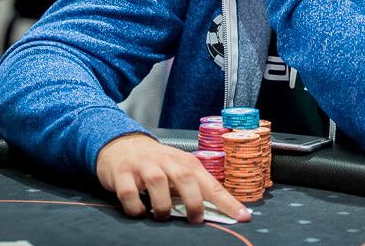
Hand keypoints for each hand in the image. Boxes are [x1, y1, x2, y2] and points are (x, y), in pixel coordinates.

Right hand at [94, 133, 250, 224]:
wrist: (121, 144)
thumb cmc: (156, 162)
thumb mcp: (178, 169)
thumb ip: (193, 188)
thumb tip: (215, 213)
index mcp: (185, 162)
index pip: (211, 183)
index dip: (228, 201)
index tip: (243, 217)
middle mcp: (167, 161)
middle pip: (186, 178)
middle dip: (194, 202)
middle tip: (195, 220)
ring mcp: (144, 166)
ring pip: (158, 183)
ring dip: (163, 206)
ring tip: (162, 217)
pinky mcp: (122, 174)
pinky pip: (129, 192)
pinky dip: (135, 207)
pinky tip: (139, 212)